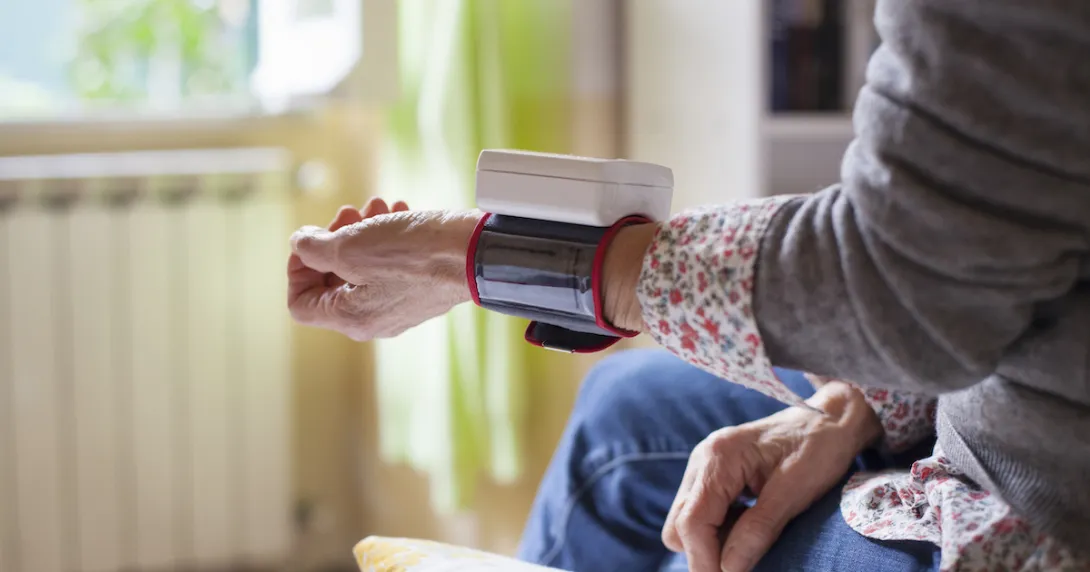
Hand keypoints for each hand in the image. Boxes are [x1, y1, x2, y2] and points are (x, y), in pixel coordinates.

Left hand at [287, 198, 481, 340]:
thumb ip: (313, 248)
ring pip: (362, 268)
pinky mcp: (420, 291)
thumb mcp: (349, 245)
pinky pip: (390, 267)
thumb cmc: (413, 253)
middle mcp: (373, 321)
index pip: (300, 304)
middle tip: (348, 213)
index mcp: (350, 319)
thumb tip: (301, 245)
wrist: (474, 252)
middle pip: (331, 282)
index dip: (296, 268)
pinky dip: (387, 239)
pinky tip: (398, 212)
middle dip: (333, 240)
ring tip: (377, 206)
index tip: (312, 239)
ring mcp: (398, 307)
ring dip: (362, 232)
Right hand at [662, 382, 882, 571]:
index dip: (705, 560)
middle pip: (679, 525)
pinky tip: (747, 526)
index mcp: (719, 458)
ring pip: (685, 521)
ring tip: (749, 542)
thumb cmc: (818, 448)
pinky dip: (718, 529)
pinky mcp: (713, 473)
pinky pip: (700, 511)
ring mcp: (705, 465)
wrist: (830, 418)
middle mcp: (703, 459)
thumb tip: (729, 569)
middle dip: (704, 552)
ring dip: (711, 541)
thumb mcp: (795, 491)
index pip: (692, 521)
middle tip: (743, 565)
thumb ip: (759, 529)